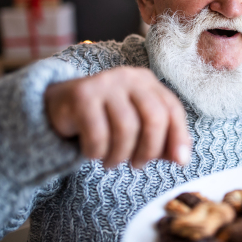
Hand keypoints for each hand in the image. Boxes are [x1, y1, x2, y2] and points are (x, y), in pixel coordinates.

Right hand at [45, 67, 190, 167]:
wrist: (60, 106)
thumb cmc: (106, 119)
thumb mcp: (137, 126)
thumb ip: (161, 139)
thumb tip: (182, 158)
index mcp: (147, 82)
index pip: (173, 109)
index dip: (179, 137)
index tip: (180, 162)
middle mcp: (129, 77)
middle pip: (153, 118)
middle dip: (149, 149)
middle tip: (138, 165)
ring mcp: (105, 83)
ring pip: (126, 129)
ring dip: (120, 155)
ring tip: (112, 161)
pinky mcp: (82, 95)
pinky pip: (98, 134)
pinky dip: (98, 152)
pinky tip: (93, 153)